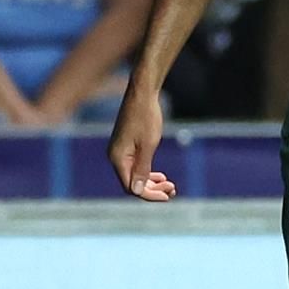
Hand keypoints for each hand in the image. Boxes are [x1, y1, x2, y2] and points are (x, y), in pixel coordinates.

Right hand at [106, 72, 177, 201]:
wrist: (143, 93)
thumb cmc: (146, 117)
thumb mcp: (148, 145)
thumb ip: (142, 169)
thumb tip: (136, 191)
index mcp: (118, 158)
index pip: (131, 187)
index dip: (149, 194)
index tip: (168, 196)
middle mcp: (115, 157)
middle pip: (133, 183)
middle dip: (153, 189)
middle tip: (173, 189)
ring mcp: (120, 151)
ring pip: (135, 175)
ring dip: (151, 182)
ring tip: (170, 185)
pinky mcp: (126, 146)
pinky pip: (135, 166)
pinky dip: (148, 172)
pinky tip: (161, 175)